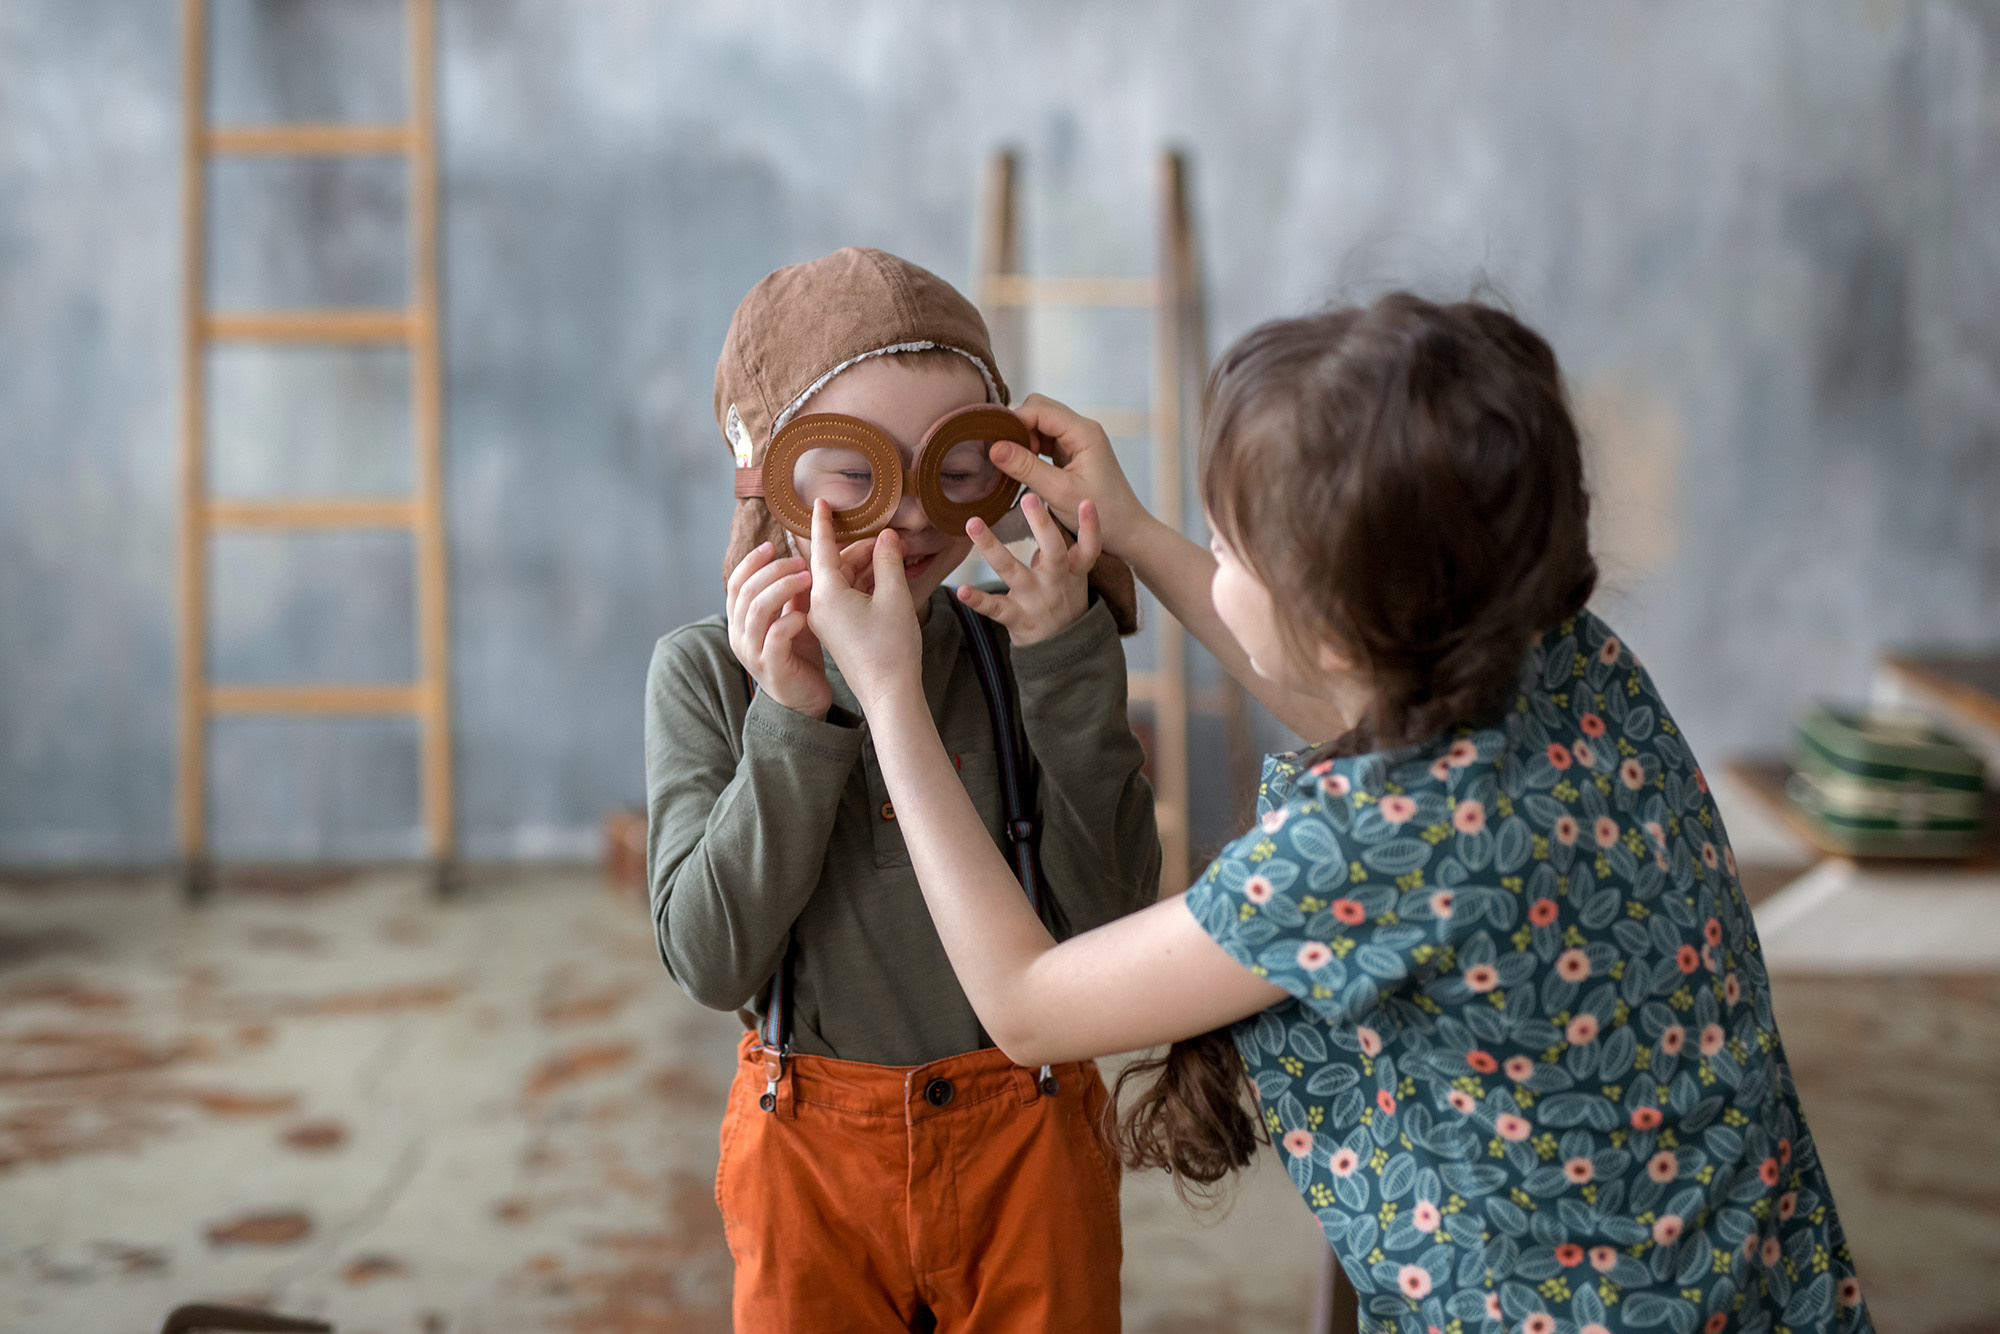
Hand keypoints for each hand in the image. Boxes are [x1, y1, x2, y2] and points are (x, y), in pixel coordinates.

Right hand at [727, 536, 876, 718]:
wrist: (804, 699)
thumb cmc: (798, 655)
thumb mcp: (793, 616)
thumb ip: (791, 593)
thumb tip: (798, 558)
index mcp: (739, 621)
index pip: (736, 583)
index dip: (752, 561)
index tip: (773, 546)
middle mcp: (739, 635)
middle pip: (747, 590)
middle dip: (775, 570)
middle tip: (801, 562)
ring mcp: (752, 652)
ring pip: (758, 608)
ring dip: (784, 587)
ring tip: (809, 578)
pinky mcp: (771, 667)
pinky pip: (775, 635)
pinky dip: (791, 620)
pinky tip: (806, 616)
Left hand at [806, 500, 923, 711]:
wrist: (889, 695)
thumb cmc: (891, 648)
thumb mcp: (894, 596)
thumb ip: (888, 560)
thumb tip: (886, 536)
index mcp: (826, 593)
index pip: (822, 547)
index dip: (824, 522)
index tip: (820, 501)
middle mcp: (819, 605)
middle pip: (838, 563)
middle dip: (863, 548)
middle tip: (891, 537)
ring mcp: (827, 620)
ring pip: (845, 580)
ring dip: (867, 566)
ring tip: (895, 555)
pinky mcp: (838, 631)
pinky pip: (848, 597)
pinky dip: (865, 585)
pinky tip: (886, 577)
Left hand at [958, 494, 1100, 644]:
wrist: (1062, 649)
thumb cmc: (1063, 599)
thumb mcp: (1074, 574)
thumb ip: (1061, 545)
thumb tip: (1043, 508)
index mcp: (1074, 571)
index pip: (1089, 548)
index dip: (1091, 526)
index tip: (1087, 501)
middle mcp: (1056, 582)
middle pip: (1054, 551)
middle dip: (1042, 524)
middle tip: (1029, 498)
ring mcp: (1035, 600)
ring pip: (1013, 571)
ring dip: (992, 546)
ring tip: (973, 523)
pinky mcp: (1016, 617)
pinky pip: (994, 607)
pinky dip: (978, 600)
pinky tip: (961, 590)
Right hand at [990, 394, 1150, 556]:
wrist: (1127, 532)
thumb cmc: (1101, 515)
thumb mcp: (1059, 492)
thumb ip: (1026, 468)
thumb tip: (994, 448)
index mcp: (1084, 432)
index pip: (1039, 410)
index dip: (1013, 421)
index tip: (991, 441)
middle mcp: (1082, 429)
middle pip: (1039, 409)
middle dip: (1017, 426)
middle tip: (1004, 454)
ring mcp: (1077, 440)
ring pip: (1039, 423)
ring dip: (1022, 438)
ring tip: (1013, 464)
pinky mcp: (1072, 453)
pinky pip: (1044, 439)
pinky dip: (1029, 448)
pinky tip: (1023, 467)